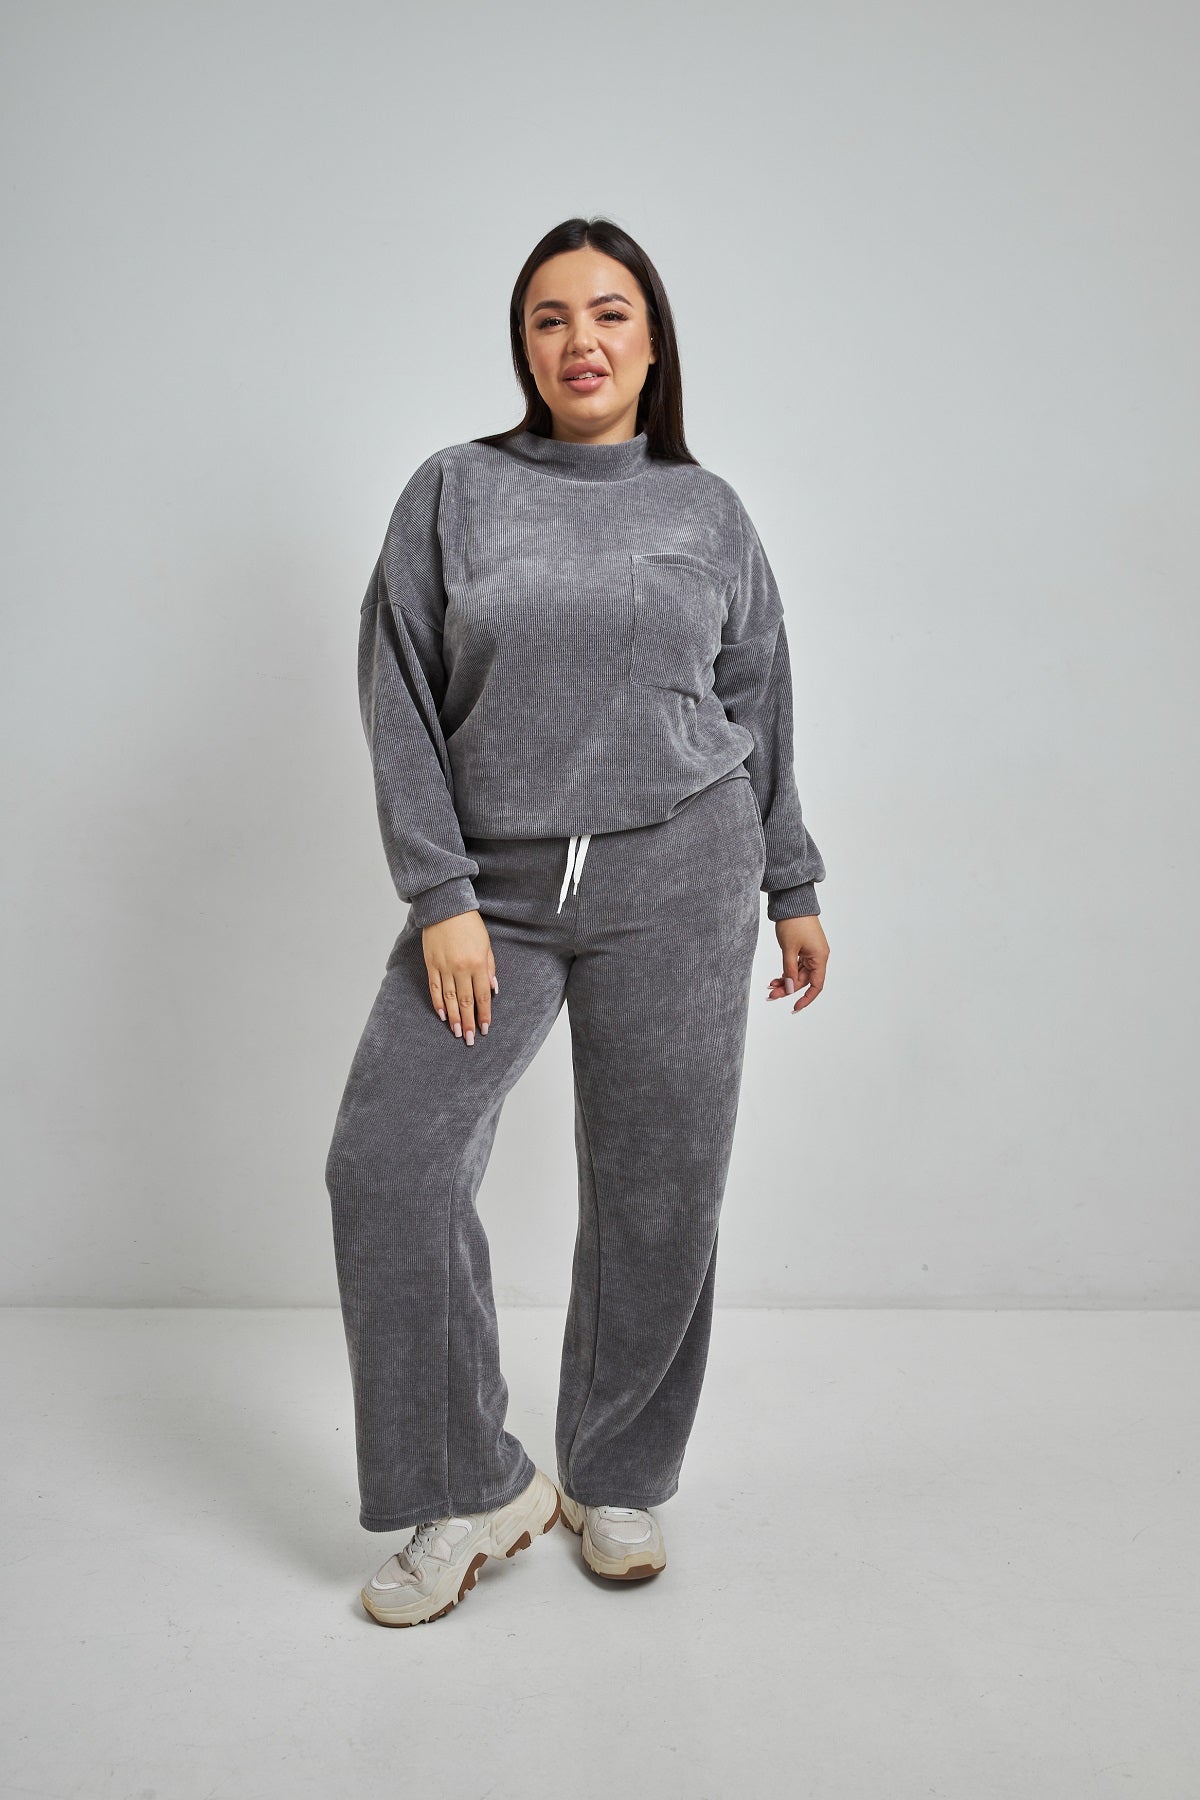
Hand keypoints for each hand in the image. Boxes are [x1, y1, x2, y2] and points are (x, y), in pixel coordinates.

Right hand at [421, 910, 497, 1045]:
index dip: (484, 1014)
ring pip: (449, 998)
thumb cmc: (469, 924)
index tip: (484, 1029)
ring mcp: (444, 967)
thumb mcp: (486, 944)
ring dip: (454, 1018)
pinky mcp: (431, 964)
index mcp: (478, 963)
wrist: (445, 908)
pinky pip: (434, 988)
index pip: (482, 996)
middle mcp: (461, 968)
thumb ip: (490, 967)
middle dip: (468, 1022)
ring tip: (456, 1033)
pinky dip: (437, 1003)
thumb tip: (493, 989)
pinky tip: (442, 1015)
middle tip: (469, 1039)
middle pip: (466, 1001)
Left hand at [768, 915, 828, 1012]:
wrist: (792, 902)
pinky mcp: (804, 947)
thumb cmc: (793, 922)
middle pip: (804, 980)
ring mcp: (811, 952)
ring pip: (799, 973)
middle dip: (788, 988)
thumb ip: (789, 970)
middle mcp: (818, 956)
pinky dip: (786, 971)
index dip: (806, 998)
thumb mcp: (789, 949)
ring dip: (786, 980)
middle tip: (771, 995)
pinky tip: (775, 978)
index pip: (816, 985)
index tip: (795, 1007)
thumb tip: (789, 989)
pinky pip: (796, 965)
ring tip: (770, 986)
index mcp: (820, 957)